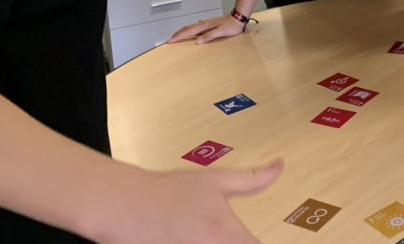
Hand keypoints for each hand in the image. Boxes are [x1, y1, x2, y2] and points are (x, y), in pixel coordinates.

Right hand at [97, 159, 282, 243]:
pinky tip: (186, 237)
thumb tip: (280, 167)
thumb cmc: (169, 193)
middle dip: (240, 242)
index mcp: (227, 236)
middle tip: (220, 231)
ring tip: (202, 231)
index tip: (256, 237)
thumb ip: (252, 179)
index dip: (260, 243)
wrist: (124, 206)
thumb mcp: (216, 181)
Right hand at [168, 14, 244, 44]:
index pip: (189, 31)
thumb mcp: (221, 32)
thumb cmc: (231, 26)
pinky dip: (190, 30)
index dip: (179, 36)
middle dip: (178, 34)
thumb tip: (197, 41)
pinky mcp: (209, 24)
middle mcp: (204, 24)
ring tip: (177, 36)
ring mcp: (206, 24)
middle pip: (187, 28)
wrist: (238, 18)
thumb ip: (209, 36)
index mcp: (205, 26)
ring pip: (191, 27)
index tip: (170, 40)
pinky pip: (196, 28)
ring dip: (183, 31)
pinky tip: (191, 31)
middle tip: (170, 39)